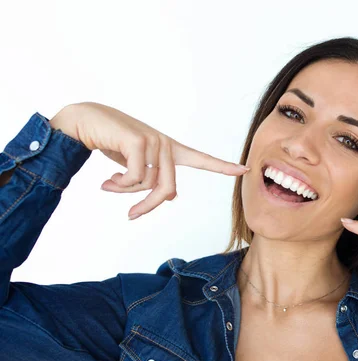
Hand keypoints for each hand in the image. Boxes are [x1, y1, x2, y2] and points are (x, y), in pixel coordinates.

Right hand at [50, 102, 249, 219]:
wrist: (85, 122)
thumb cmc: (111, 143)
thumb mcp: (134, 166)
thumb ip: (152, 178)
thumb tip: (171, 198)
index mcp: (169, 150)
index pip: (201, 159)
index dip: (222, 167)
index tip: (245, 169)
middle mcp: (165, 145)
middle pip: (168, 190)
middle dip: (147, 206)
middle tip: (130, 214)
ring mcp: (154, 142)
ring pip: (148, 185)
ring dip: (126, 192)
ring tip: (110, 184)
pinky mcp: (140, 142)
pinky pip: (135, 178)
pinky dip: (120, 185)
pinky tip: (108, 178)